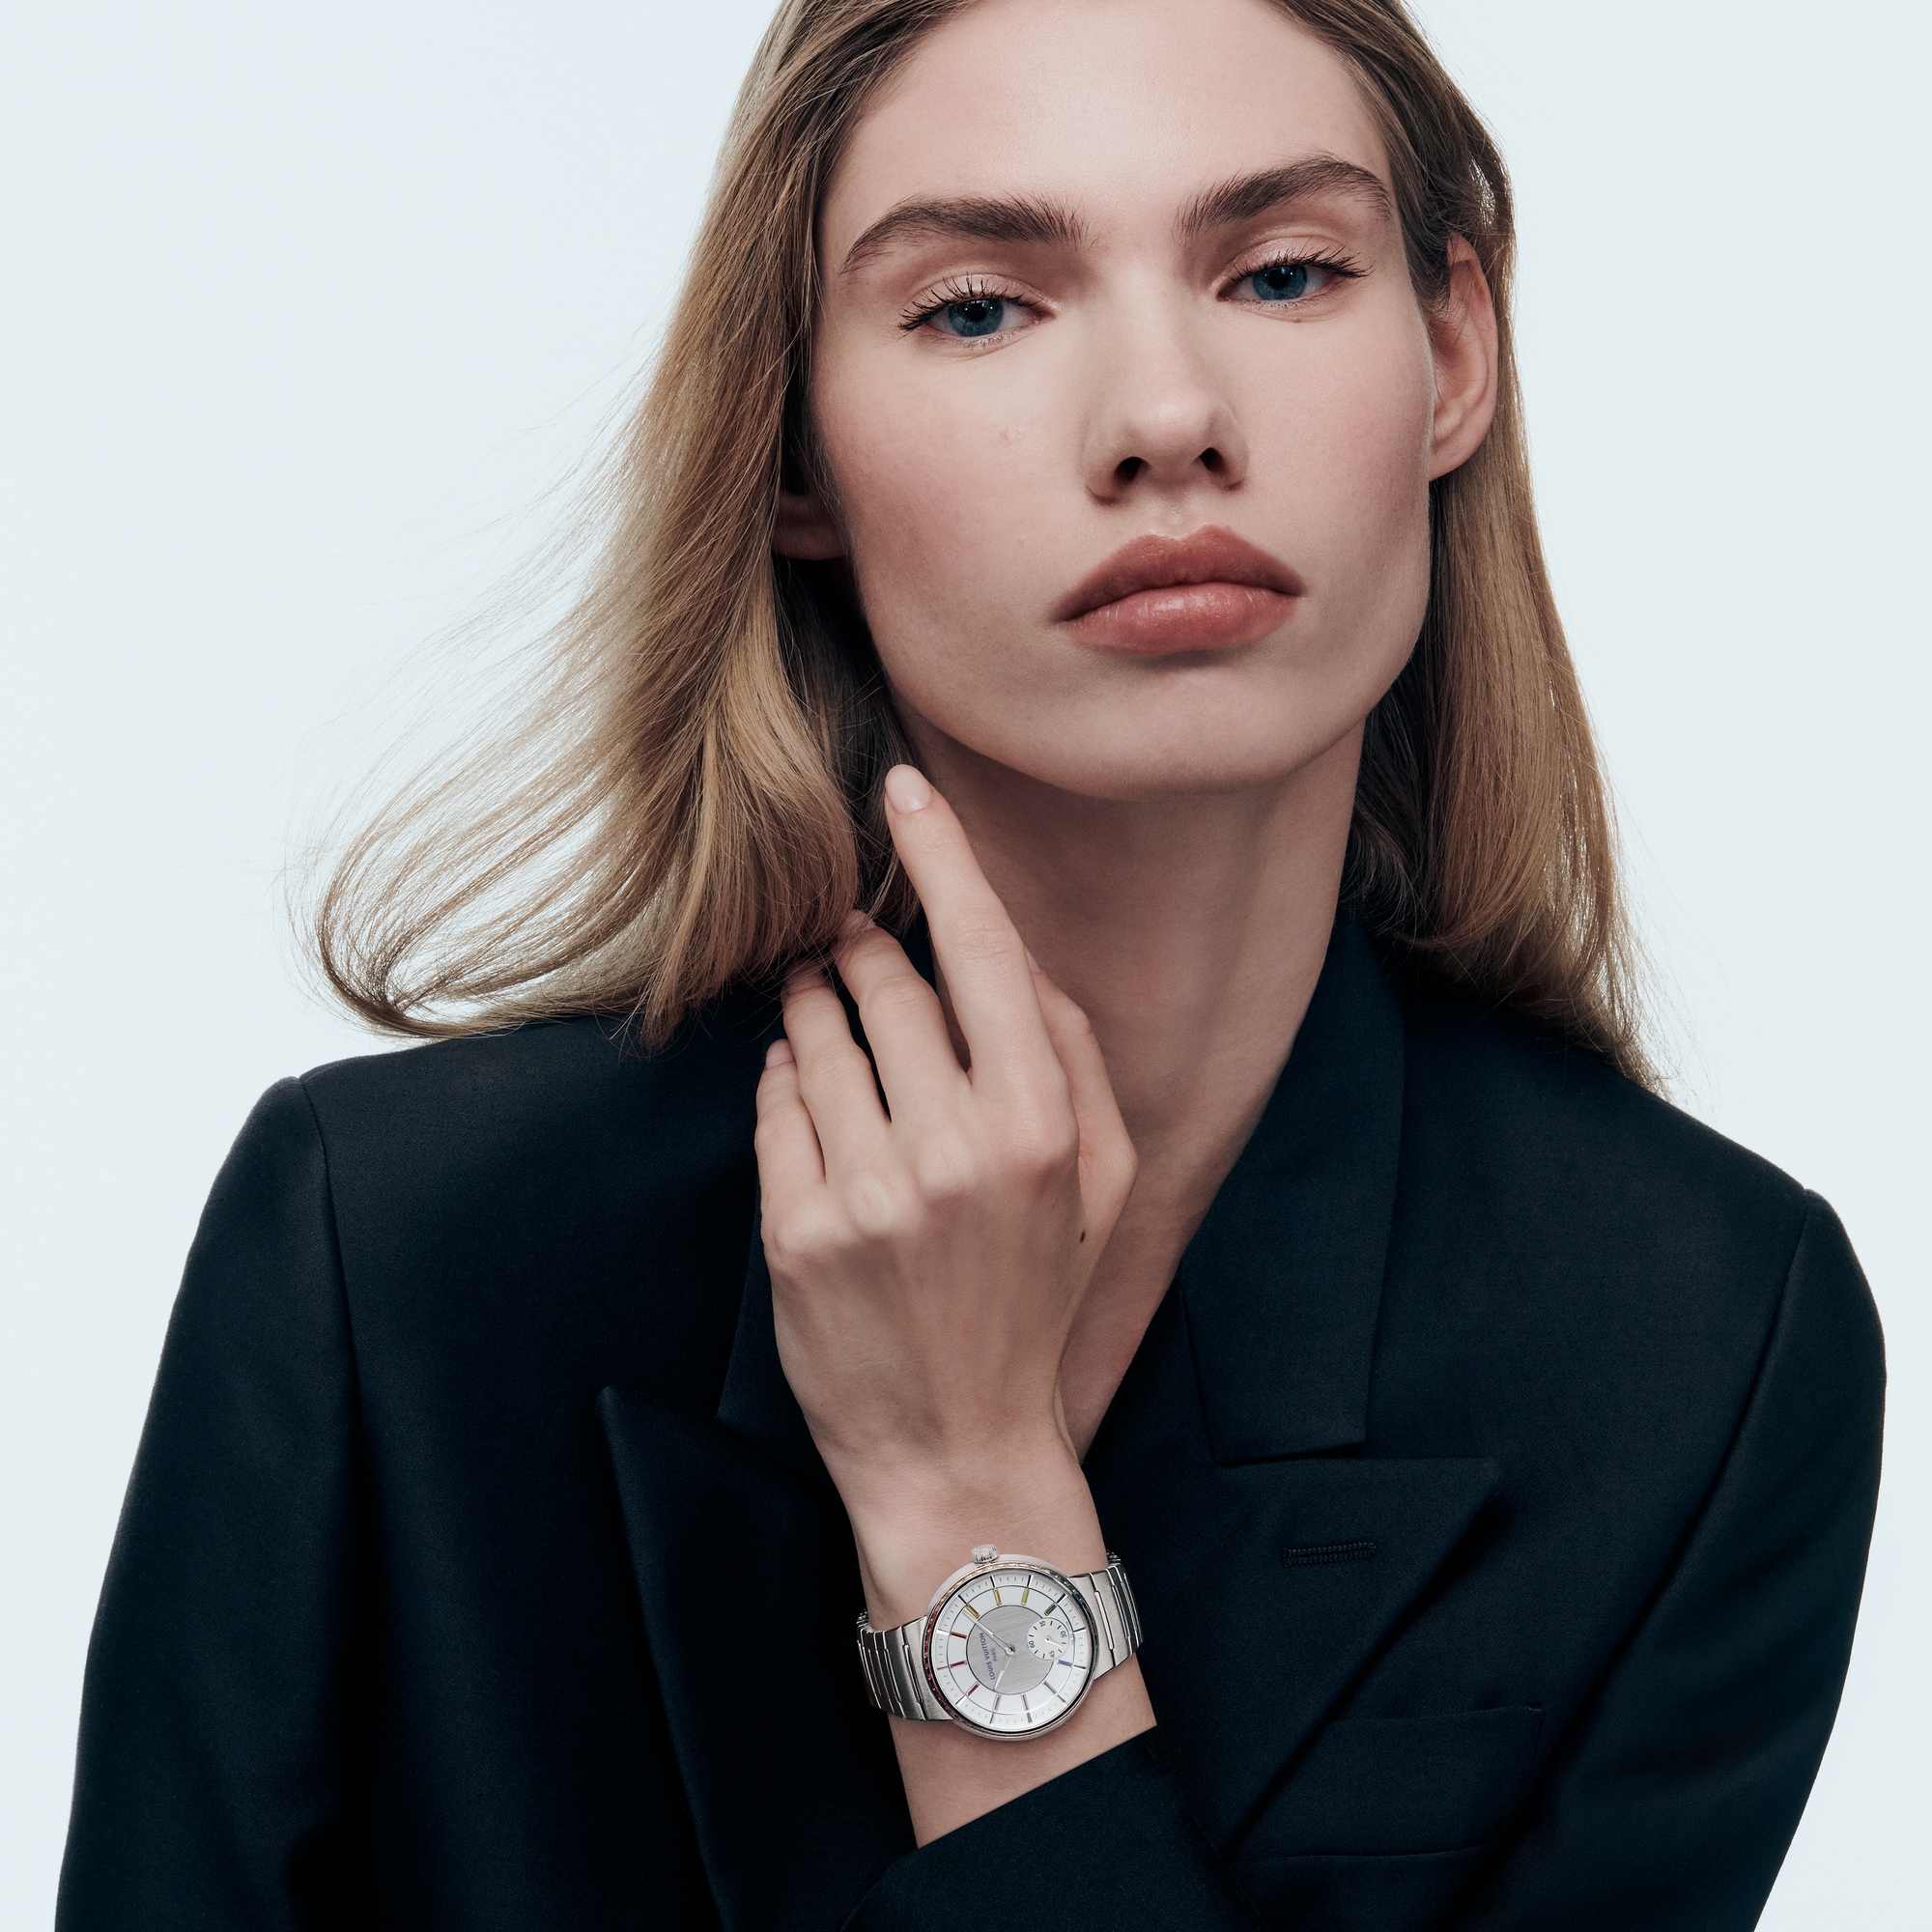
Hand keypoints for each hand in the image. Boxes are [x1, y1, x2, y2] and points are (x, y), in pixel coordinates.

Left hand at [754, 765, 1138, 1627]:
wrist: (959, 1449)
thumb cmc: (1035, 1303)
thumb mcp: (1102, 1185)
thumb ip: (1075, 1059)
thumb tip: (1014, 956)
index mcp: (1042, 1124)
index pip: (981, 950)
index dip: (940, 855)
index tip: (904, 787)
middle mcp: (955, 1147)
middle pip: (887, 980)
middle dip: (861, 943)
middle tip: (849, 937)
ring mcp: (871, 1190)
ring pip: (817, 1032)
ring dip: (812, 1000)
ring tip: (821, 1004)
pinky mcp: (799, 1229)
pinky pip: (775, 1103)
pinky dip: (783, 1077)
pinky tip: (806, 1091)